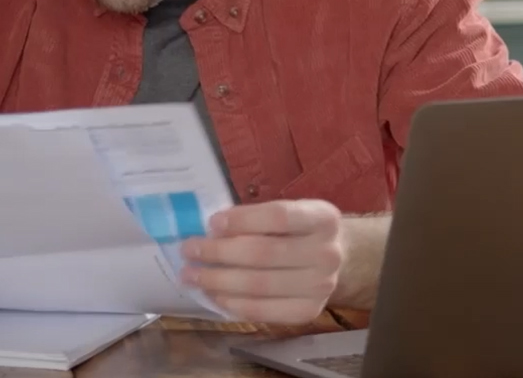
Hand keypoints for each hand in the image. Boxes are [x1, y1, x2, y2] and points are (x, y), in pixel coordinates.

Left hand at [178, 199, 344, 324]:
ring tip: (190, 275)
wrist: (335, 260)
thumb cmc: (298, 230)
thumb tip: (208, 230)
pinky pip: (264, 311)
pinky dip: (233, 304)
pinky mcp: (309, 312)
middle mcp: (327, 253)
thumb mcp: (288, 211)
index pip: (279, 217)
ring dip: (217, 281)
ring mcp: (321, 286)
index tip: (211, 223)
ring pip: (259, 285)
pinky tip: (213, 296)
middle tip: (188, 250)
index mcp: (323, 218)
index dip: (242, 220)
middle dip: (219, 252)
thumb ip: (256, 217)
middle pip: (264, 253)